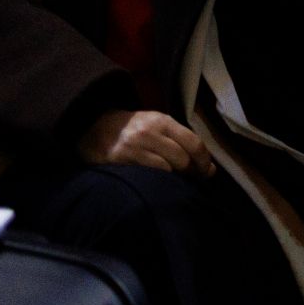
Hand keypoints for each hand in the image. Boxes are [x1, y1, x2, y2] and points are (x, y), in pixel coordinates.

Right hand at [78, 109, 215, 177]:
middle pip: (182, 157)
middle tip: (193, 179)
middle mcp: (151, 131)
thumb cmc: (132, 129)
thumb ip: (178, 139)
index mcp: (163, 121)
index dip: (203, 160)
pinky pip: (149, 174)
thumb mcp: (155, 124)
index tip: (207, 171)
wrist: (96, 128)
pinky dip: (159, 181)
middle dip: (191, 172)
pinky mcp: (122, 159)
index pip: (193, 142)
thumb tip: (206, 164)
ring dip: (176, 178)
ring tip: (176, 182)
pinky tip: (159, 183)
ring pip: (167, 168)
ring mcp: (135, 146)